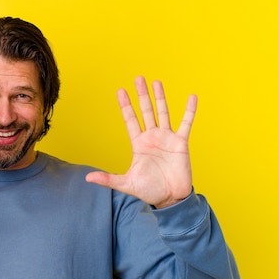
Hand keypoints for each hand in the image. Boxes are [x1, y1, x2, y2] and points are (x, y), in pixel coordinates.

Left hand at [86, 76, 196, 208]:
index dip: (126, 106)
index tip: (120, 91)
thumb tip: (87, 178)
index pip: (130, 120)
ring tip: (156, 82)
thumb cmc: (149, 191)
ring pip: (163, 113)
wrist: (170, 199)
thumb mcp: (126, 183)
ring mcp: (167, 138)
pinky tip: (192, 97)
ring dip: (160, 97)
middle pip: (145, 111)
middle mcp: (152, 138)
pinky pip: (186, 123)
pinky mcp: (181, 143)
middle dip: (141, 95)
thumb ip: (108, 179)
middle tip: (138, 78)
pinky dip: (189, 110)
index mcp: (138, 144)